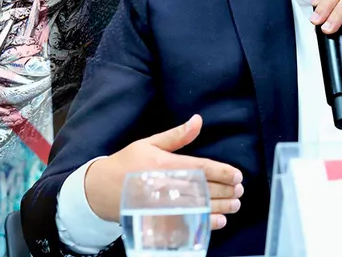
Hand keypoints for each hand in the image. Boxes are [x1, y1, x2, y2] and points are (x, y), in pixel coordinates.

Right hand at [83, 115, 243, 229]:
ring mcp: (164, 204)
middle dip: (226, 190)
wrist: (101, 190)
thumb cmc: (126, 164)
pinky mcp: (161, 218)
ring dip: (221, 206)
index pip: (200, 168)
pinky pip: (188, 222)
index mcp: (164, 164)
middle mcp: (166, 185)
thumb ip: (177, 136)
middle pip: (204, 189)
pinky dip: (206, 222)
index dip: (222, 172)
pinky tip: (220, 220)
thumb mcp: (148, 143)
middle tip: (240, 190)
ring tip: (235, 204)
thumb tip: (198, 120)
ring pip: (200, 206)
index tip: (237, 175)